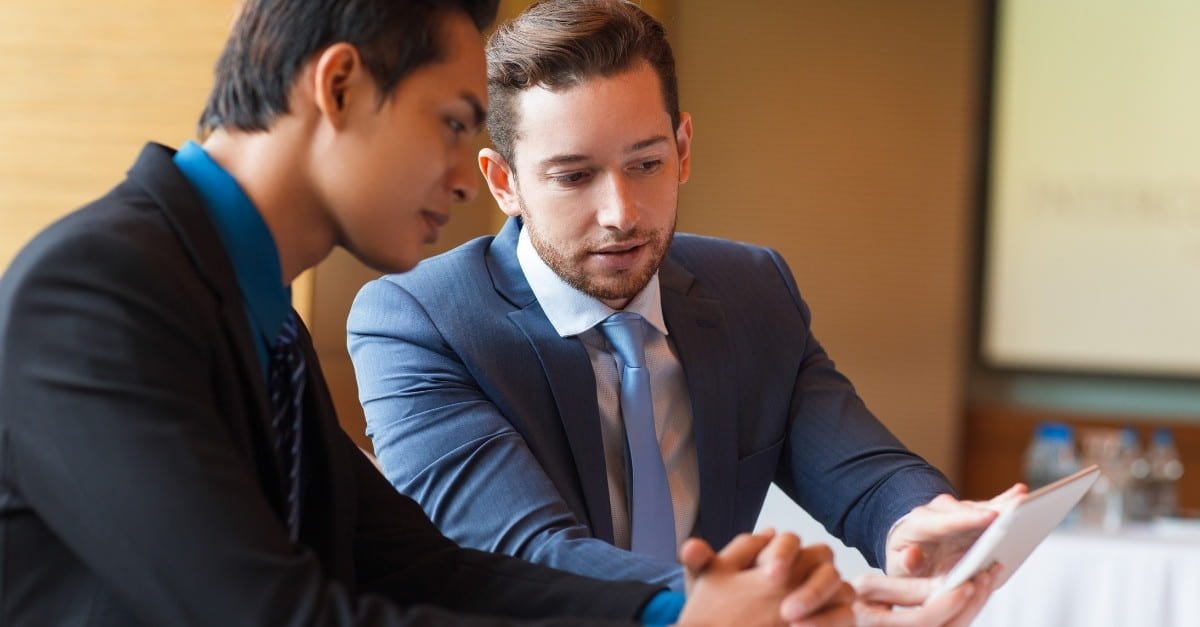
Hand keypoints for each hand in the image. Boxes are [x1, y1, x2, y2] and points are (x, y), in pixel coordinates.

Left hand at [678, 530, 853, 626]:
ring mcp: (825, 593)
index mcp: (779, 553)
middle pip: (823, 556)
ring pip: (840, 585)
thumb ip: (699, 566)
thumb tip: (691, 548)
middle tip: (782, 600)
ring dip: (817, 597)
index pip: (791, 540)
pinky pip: (845, 614)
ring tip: (789, 619)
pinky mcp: (836, 618)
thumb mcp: (706, 587)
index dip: (783, 551)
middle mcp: (806, 568)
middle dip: (805, 575)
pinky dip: (827, 620)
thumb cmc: (722, 608)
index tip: (766, 572)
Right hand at [851, 564, 999, 626]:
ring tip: (985, 581)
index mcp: (879, 626)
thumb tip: (941, 586)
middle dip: (970, 604)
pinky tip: (975, 595)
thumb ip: (905, 588)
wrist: (844, 616)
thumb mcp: (869, 586)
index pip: (924, 619)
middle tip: (984, 578)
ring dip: (973, 608)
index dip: (947, 603)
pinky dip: (966, 613)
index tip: (966, 584)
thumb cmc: (855, 600)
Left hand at [885, 484, 1025, 576]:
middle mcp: (939, 513)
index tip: (990, 516)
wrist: (905, 551)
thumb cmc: (904, 563)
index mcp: (918, 526)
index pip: (942, 522)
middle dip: (992, 509)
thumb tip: (912, 556)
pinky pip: (990, 509)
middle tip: (1017, 507)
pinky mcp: (972, 517)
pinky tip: (1021, 492)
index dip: (966, 519)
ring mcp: (957, 514)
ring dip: (1004, 505)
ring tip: (1027, 500)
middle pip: (967, 510)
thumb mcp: (897, 569)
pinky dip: (1005, 502)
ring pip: (982, 508)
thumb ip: (906, 564)